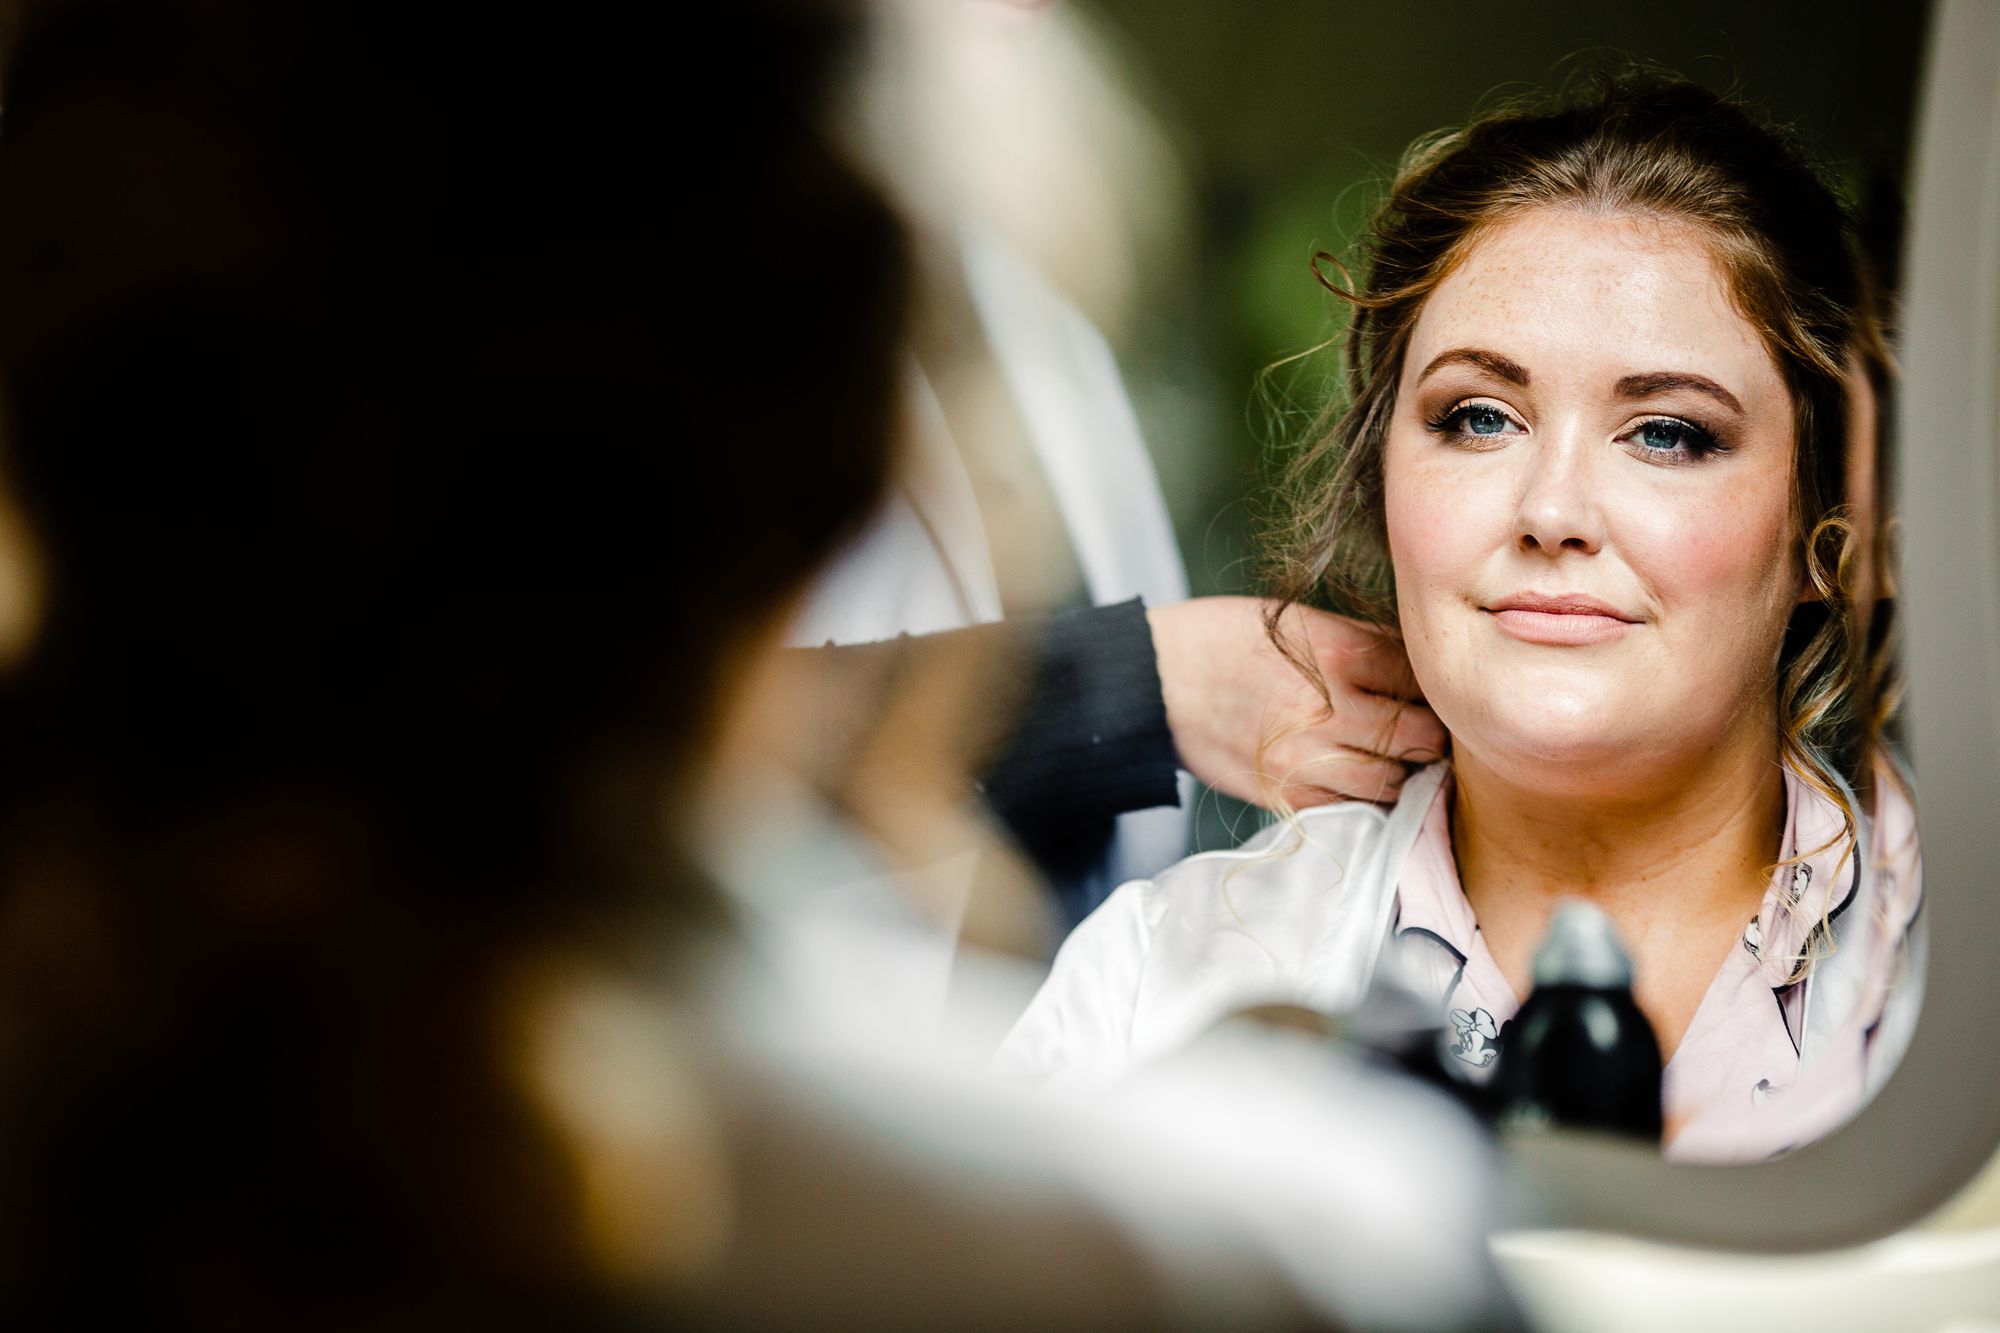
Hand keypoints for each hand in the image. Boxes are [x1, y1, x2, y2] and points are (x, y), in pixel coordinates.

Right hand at [1147, 597, 1444, 808]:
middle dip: (1434, 736)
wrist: (1156, 682)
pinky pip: (1350, 809)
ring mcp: (1306, 758)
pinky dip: (1366, 799)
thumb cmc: (1225, 641)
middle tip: (1434, 731)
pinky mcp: (1285, 794)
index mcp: (1337, 653)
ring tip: (1400, 759)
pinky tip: (1362, 780)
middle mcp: (1328, 708)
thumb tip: (1421, 667)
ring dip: (1405, 773)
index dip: (1438, 689)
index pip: (1422, 680)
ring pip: (1393, 782)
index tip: (1439, 693)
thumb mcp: (1298, 622)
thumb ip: (1362, 644)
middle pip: (1420, 736)